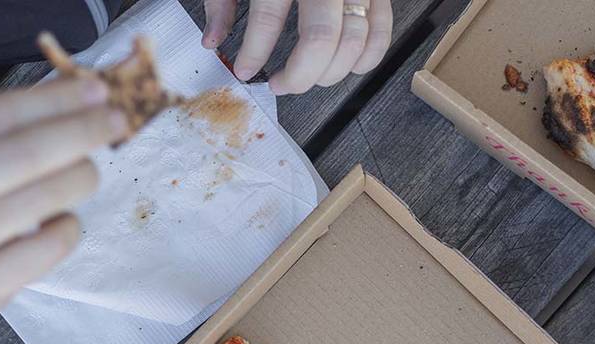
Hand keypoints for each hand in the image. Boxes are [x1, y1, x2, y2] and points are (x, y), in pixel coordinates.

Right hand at [0, 76, 127, 318]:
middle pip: (27, 153)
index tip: (99, 91)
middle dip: (83, 132)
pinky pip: (51, 245)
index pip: (1, 113)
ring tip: (86, 173)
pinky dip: (69, 226)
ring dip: (81, 177)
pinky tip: (61, 220)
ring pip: (45, 198)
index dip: (56, 101)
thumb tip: (83, 94)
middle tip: (118, 121)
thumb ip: (13, 120)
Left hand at [202, 0, 392, 94]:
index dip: (255, 53)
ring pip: (353, 40)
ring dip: (330, 73)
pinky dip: (368, 56)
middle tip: (282, 85)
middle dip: (300, 76)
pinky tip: (346, 67)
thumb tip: (214, 39)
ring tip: (308, 77)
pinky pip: (381, 28)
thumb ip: (222, 0)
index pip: (270, 17)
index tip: (246, 70)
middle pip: (321, 38)